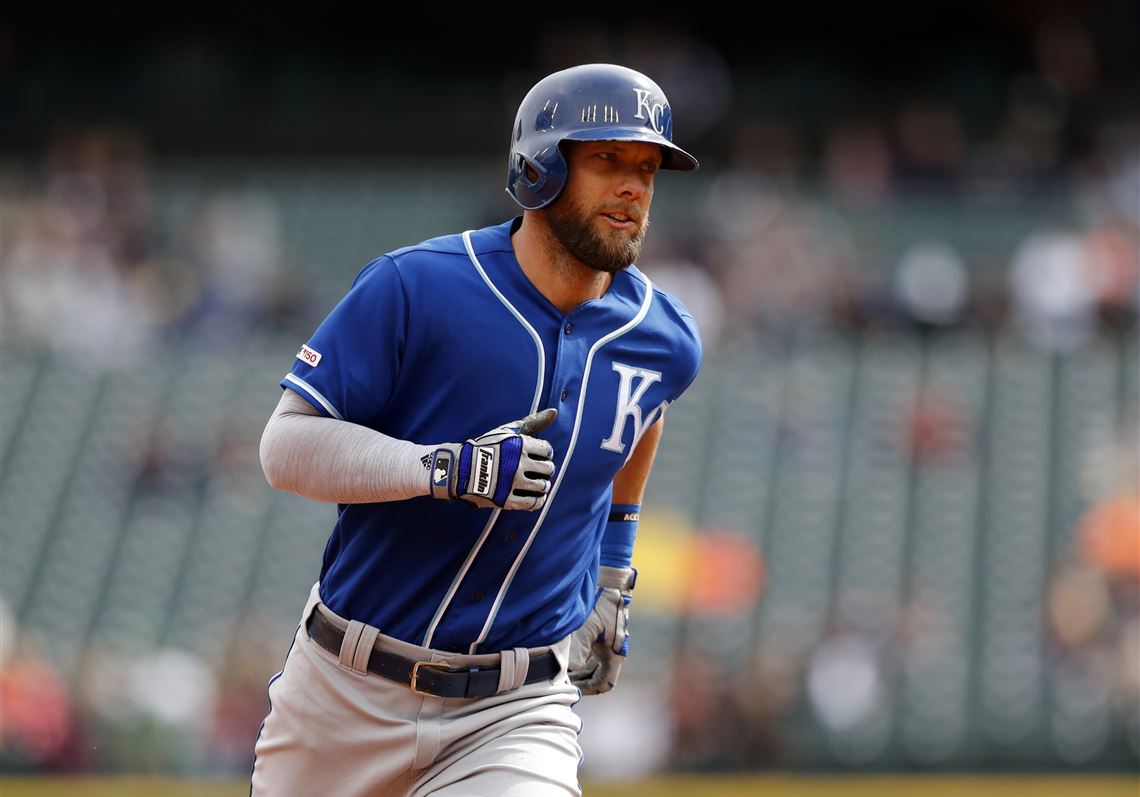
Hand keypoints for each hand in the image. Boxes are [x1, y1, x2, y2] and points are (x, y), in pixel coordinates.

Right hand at [429, 408, 556, 510]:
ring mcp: (511, 482)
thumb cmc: (487, 447)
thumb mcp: (508, 431)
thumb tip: (554, 412)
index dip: (544, 453)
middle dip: (545, 469)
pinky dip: (538, 500)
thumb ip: (532, 422)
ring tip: (535, 483)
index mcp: (519, 444)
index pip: (547, 450)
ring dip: (542, 485)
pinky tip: (534, 496)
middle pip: (548, 469)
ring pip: (543, 486)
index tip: (536, 456)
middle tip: (536, 470)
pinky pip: (533, 503)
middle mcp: (517, 463)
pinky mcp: (506, 500)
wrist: (460, 469)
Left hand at [568, 566, 634, 694]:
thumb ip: (578, 649)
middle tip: (563, 681)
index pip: (604, 684)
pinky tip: (566, 655)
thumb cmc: (600, 604)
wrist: (609, 582)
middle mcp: (614, 652)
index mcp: (615, 654)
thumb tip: (570, 670)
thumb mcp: (586, 627)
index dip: (588, 690)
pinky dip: (581, 660)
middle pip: (598, 678)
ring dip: (580, 672)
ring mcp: (609, 644)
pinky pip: (592, 656)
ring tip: (562, 670)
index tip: (572, 689)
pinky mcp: (604, 636)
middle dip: (581, 682)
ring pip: (594, 667)